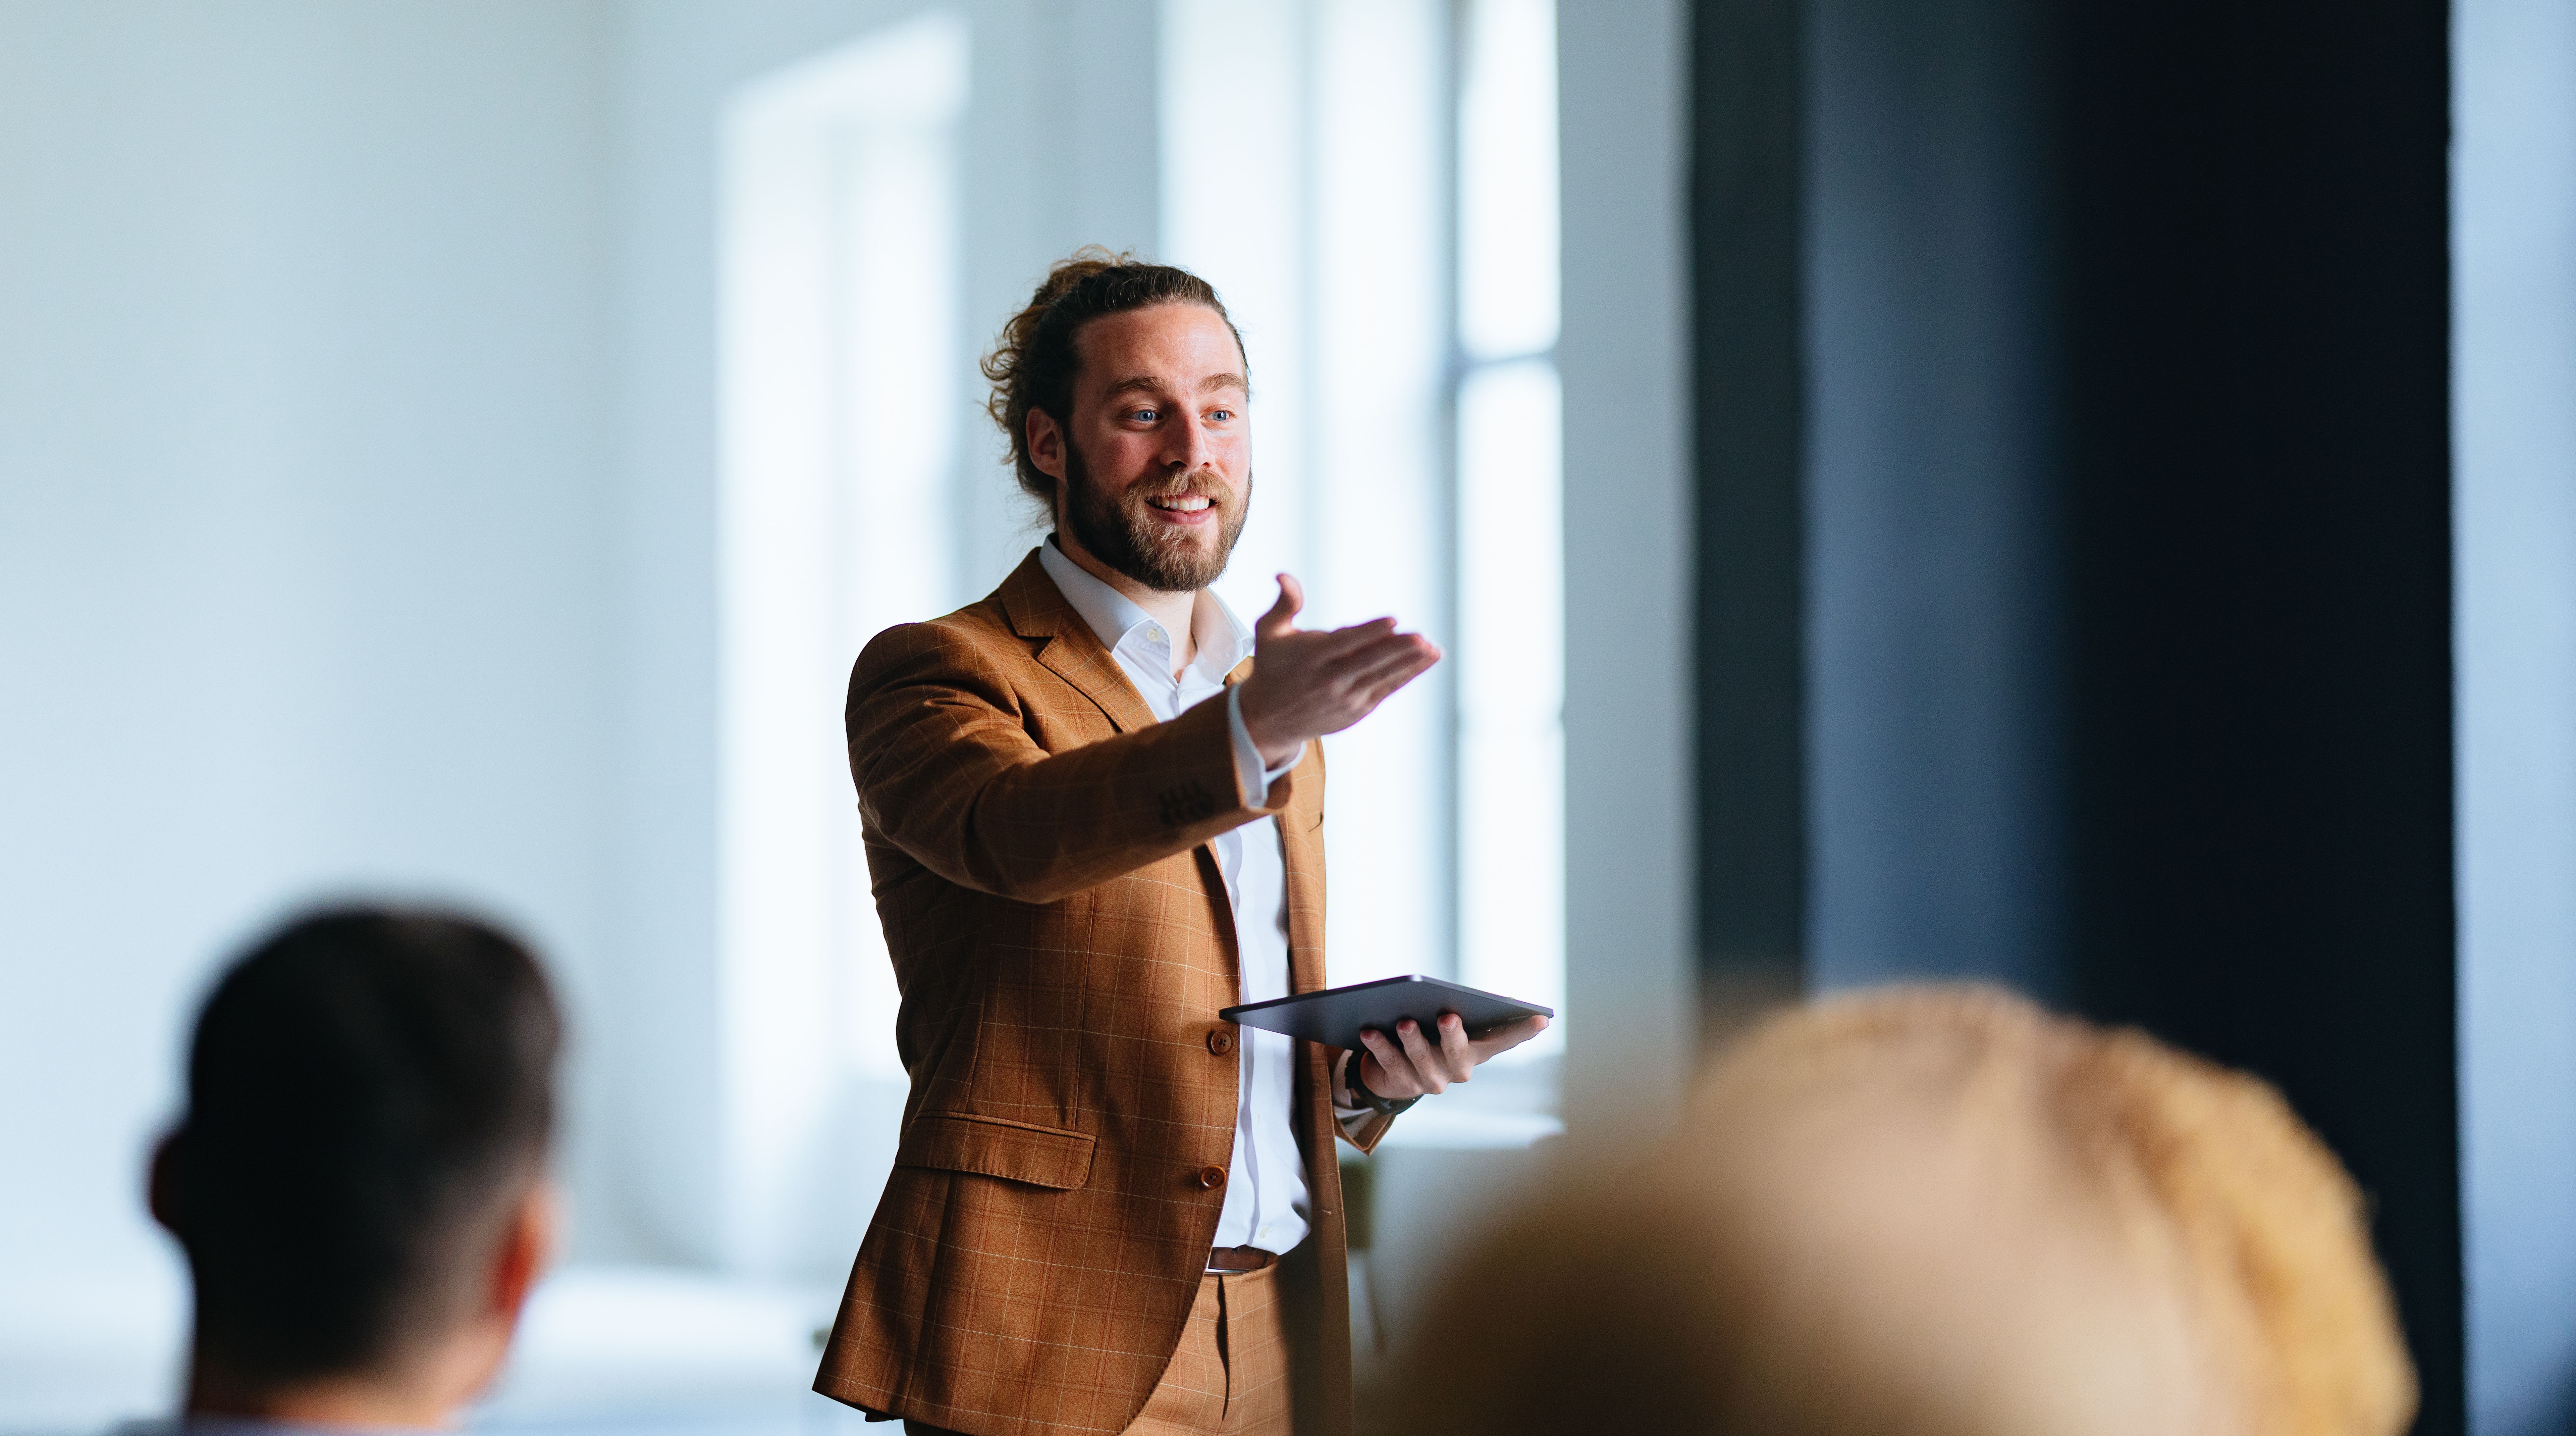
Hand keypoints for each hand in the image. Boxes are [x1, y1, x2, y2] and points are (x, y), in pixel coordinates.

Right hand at [1237, 574, 1441, 766]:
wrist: (1270, 719)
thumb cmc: (1272, 666)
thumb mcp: (1269, 632)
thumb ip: (1284, 603)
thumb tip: (1283, 574)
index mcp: (1311, 657)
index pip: (1345, 643)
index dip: (1370, 631)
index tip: (1393, 620)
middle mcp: (1330, 679)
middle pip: (1368, 662)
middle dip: (1396, 650)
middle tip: (1422, 637)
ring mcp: (1346, 697)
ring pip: (1382, 676)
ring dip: (1410, 663)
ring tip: (1433, 649)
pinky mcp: (1358, 709)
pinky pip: (1387, 689)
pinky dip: (1407, 675)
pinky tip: (1427, 660)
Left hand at [1351, 1012, 1550, 1100]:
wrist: (1393, 1072)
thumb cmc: (1429, 1035)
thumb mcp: (1445, 1025)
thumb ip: (1453, 1012)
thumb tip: (1447, 1000)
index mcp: (1476, 1051)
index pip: (1505, 1041)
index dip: (1523, 1031)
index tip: (1542, 1018)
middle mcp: (1458, 1070)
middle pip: (1458, 1053)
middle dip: (1453, 1035)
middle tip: (1447, 1016)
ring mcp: (1431, 1081)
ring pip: (1420, 1061)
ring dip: (1411, 1040)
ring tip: (1403, 1021)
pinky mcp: (1403, 1085)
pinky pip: (1390, 1065)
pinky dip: (1379, 1047)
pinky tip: (1369, 1030)